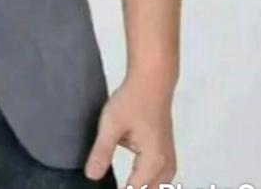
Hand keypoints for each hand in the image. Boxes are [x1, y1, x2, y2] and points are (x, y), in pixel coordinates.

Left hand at [85, 72, 176, 187]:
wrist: (152, 82)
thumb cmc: (131, 101)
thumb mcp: (111, 124)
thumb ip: (102, 152)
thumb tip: (91, 177)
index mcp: (153, 162)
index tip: (101, 187)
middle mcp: (165, 167)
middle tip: (110, 183)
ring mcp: (169, 161)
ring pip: (155, 186)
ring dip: (139, 186)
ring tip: (123, 181)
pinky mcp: (166, 155)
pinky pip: (158, 178)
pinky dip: (145, 180)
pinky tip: (133, 176)